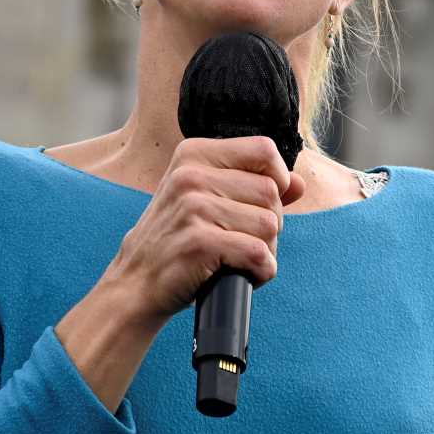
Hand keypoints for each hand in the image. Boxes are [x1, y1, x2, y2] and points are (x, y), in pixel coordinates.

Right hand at [102, 136, 306, 328]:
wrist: (135, 283)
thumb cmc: (176, 240)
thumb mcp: (206, 200)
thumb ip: (252, 185)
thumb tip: (298, 183)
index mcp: (193, 154)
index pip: (264, 150)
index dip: (278, 179)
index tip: (262, 204)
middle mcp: (190, 175)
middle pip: (271, 192)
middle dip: (270, 223)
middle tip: (244, 242)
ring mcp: (193, 207)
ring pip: (269, 225)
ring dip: (265, 251)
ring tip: (238, 259)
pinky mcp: (199, 242)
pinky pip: (258, 253)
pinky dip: (260, 271)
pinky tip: (241, 275)